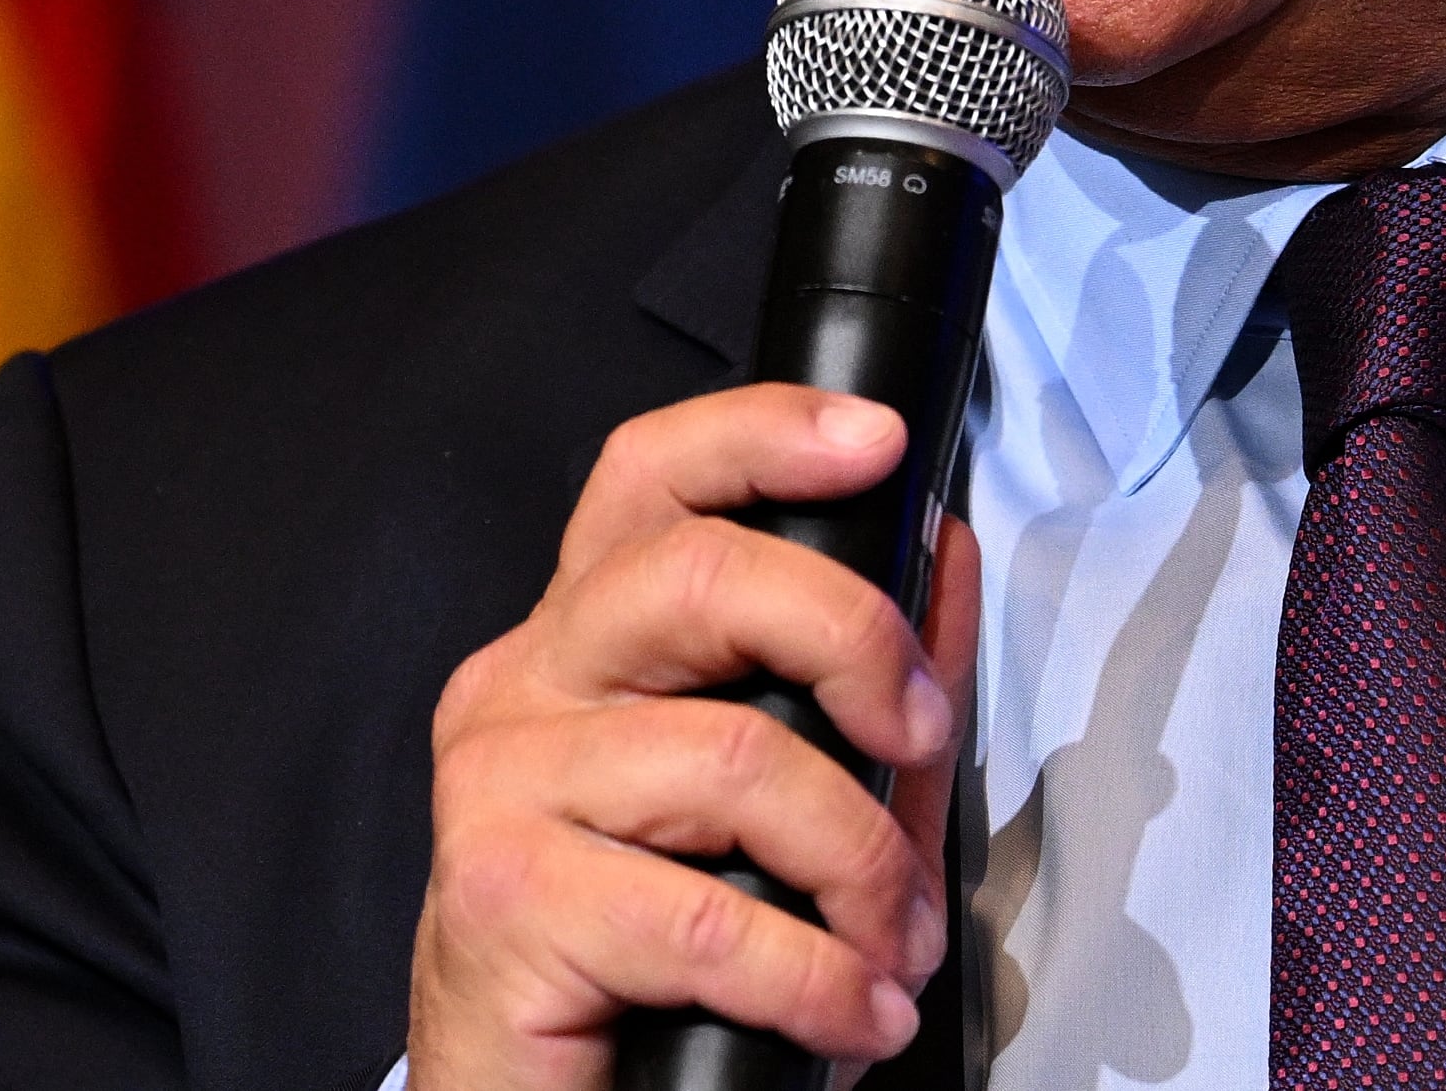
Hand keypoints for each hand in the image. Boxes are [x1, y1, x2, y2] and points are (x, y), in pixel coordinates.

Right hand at [406, 385, 981, 1088]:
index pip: (652, 477)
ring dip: (862, 868)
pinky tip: (853, 1010)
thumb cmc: (662, 956)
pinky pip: (709, 918)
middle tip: (923, 737)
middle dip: (858, 643)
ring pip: (734, 758)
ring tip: (896, 941)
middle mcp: (522, 686)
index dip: (763, 434)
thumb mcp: (799, 801)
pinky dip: (818, 978)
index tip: (874, 445)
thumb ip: (871, 679)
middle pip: (703, 574)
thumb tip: (947, 552)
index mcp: (584, 637)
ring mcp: (499, 789)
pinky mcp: (501, 904)